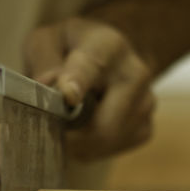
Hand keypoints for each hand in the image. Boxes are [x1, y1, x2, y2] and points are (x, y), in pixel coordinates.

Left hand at [23, 16, 156, 160]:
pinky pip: (110, 150)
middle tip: (46, 130)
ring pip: (105, 142)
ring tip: (66, 122)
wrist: (105, 55)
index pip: (92, 66)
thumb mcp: (47, 41)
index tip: (68, 97)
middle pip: (103, 124)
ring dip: (77, 142)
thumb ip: (43, 62)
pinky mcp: (145, 127)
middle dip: (70, 135)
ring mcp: (146, 103)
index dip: (79, 84)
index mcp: (107, 45)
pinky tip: (83, 128)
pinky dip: (90, 148)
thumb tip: (46, 87)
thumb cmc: (68, 47)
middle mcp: (135, 73)